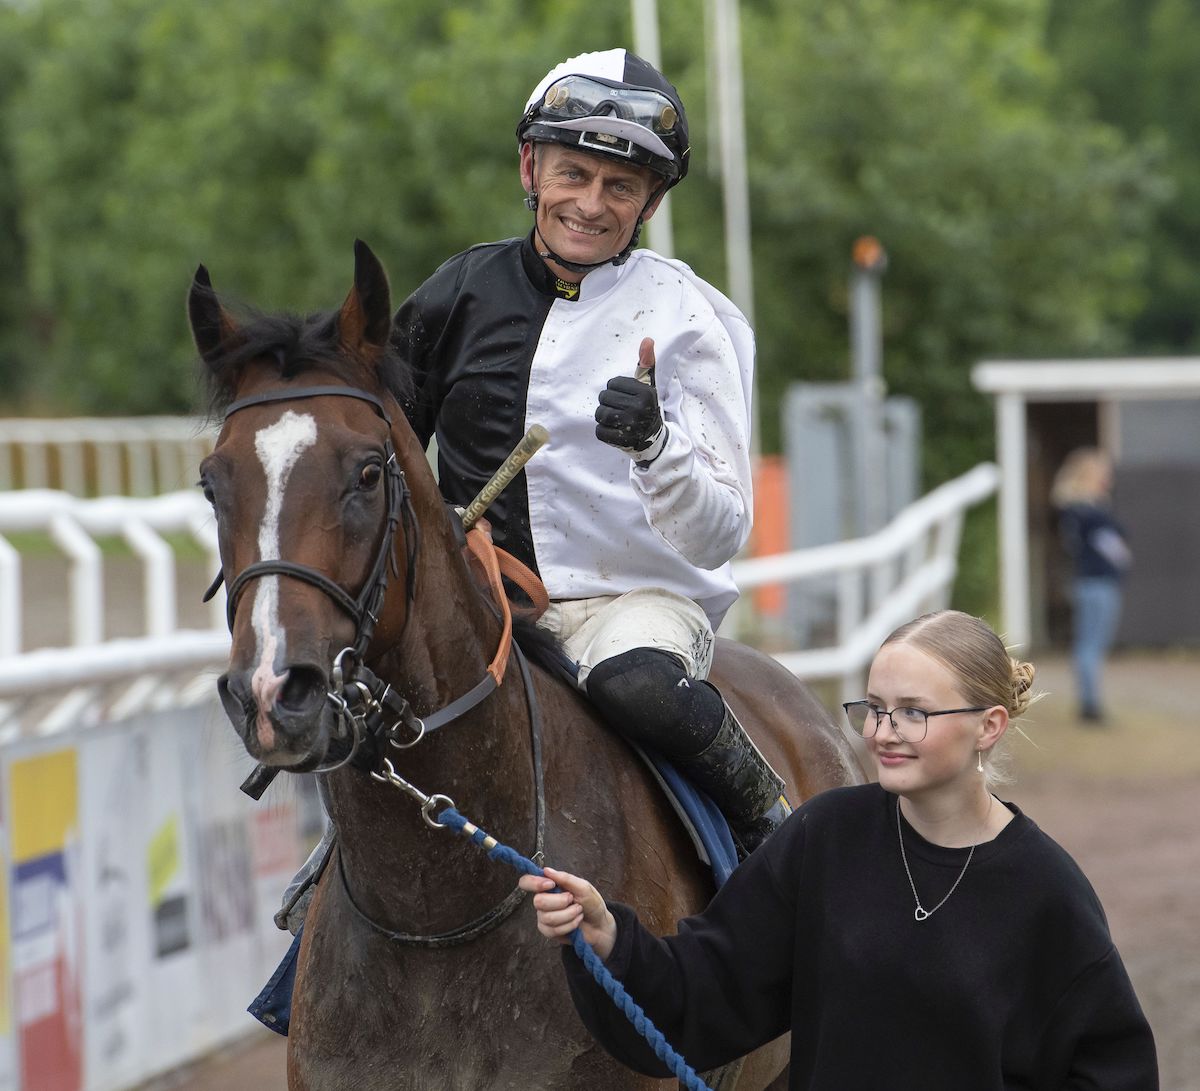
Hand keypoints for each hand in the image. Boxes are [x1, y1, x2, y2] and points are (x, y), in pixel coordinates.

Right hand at [518, 866, 617, 960]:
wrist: (599, 925)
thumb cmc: (591, 903)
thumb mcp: (583, 887)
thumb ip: (566, 878)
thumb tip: (546, 870)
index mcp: (549, 886)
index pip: (527, 882)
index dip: (533, 883)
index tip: (550, 884)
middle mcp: (543, 900)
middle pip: (538, 901)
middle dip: (560, 902)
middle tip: (573, 900)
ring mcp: (544, 917)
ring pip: (546, 917)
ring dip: (568, 914)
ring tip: (578, 911)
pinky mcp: (548, 931)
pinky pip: (552, 930)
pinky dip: (569, 925)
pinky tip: (576, 922)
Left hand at [594, 338, 666, 462]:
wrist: (651, 437)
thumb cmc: (645, 406)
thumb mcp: (647, 385)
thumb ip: (646, 363)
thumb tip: (647, 340)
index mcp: (645, 392)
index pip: (612, 383)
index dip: (615, 390)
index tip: (627, 397)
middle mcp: (639, 408)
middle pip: (604, 398)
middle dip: (608, 403)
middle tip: (621, 409)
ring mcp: (631, 426)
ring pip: (600, 414)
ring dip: (604, 417)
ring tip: (616, 419)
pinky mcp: (622, 440)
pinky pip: (599, 431)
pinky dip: (603, 431)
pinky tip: (614, 430)